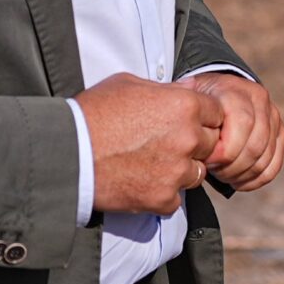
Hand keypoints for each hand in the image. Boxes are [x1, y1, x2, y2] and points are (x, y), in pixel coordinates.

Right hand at [80, 73, 222, 216]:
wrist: (65, 153)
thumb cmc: (92, 113)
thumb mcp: (128, 84)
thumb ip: (166, 88)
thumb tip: (189, 87)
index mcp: (185, 105)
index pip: (218, 113)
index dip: (202, 118)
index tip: (185, 123)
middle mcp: (189, 138)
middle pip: (211, 144)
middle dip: (194, 145)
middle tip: (164, 145)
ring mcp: (177, 171)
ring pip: (196, 173)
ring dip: (180, 171)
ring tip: (150, 165)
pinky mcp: (163, 198)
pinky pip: (175, 199)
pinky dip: (161, 194)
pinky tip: (140, 183)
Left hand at [181, 71, 283, 191]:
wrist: (213, 93)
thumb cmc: (195, 104)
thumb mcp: (186, 101)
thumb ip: (188, 114)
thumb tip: (187, 133)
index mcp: (236, 90)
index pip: (243, 124)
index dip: (224, 150)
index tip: (204, 160)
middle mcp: (260, 100)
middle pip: (255, 146)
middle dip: (232, 167)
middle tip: (212, 170)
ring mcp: (272, 116)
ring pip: (264, 158)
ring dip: (241, 174)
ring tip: (221, 175)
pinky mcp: (279, 133)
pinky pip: (274, 165)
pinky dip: (256, 179)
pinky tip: (237, 182)